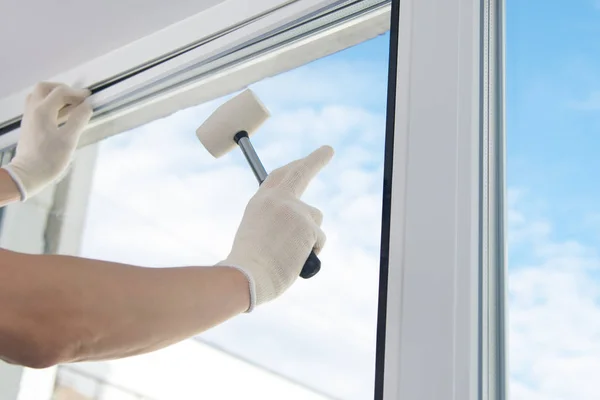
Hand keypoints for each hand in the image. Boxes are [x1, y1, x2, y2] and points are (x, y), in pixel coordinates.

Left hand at [3, 82, 91, 200]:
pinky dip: (51, 105)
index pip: (60, 92)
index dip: (76, 93)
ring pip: (39, 97)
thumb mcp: (69, 139)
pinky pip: (38, 107)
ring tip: (71, 106)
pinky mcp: (29, 125)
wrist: (28, 174)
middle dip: (62, 89)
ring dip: (55, 96)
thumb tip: (87, 106)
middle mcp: (33, 110)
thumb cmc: (49, 158)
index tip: (89, 97)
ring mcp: (29, 117)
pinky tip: (62, 116)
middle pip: (45, 88)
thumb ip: (79, 120)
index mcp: (43, 111)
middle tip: (76, 98)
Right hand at [217, 145, 333, 311]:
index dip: (292, 167)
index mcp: (260, 202)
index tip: (302, 161)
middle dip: (315, 159)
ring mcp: (294, 210)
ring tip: (289, 255)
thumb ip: (275, 222)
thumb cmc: (249, 266)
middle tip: (327, 150)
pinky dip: (312, 252)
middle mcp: (277, 199)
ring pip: (315, 219)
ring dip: (310, 236)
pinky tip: (295, 260)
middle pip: (301, 172)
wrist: (246, 276)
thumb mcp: (256, 235)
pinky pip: (320, 240)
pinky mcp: (309, 226)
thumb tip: (301, 228)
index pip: (278, 176)